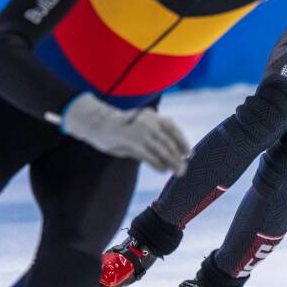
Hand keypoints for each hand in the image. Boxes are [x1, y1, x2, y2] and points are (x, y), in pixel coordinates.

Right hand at [62, 93, 190, 174]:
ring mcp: (140, 131)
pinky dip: (157, 163)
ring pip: (161, 149)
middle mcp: (148, 121)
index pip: (172, 128)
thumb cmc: (123, 127)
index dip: (182, 142)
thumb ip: (155, 135)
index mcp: (152, 115)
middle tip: (184, 168)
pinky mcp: (131, 142)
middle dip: (178, 156)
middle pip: (168, 141)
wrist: (97, 123)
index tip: (189, 154)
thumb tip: (173, 152)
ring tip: (178, 171)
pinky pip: (148, 155)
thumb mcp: (141, 126)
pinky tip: (162, 170)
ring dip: (171, 162)